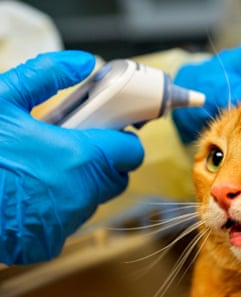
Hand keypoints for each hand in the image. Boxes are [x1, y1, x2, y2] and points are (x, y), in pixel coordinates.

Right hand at [0, 51, 143, 264]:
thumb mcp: (2, 98)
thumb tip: (82, 63)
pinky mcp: (48, 243)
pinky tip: (32, 192)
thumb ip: (46, 75)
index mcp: (78, 157)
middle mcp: (79, 195)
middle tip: (72, 147)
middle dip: (103, 162)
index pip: (131, 152)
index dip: (122, 140)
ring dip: (80, 184)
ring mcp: (65, 222)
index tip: (110, 132)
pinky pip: (69, 220)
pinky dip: (59, 207)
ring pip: (93, 199)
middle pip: (115, 178)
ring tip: (45, 168)